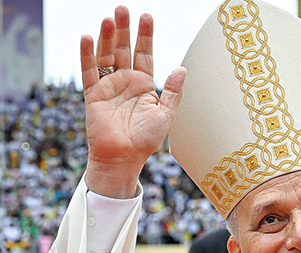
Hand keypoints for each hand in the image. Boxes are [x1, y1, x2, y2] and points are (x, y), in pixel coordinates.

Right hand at [81, 6, 185, 197]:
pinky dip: (87, 54)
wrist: (124, 158)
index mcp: (144, 85)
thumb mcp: (166, 114)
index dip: (145, 36)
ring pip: (106, 55)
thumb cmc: (146, 140)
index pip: (145, 54)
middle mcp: (125, 81)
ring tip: (110, 18)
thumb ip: (173, 92)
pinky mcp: (93, 94)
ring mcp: (108, 86)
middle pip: (124, 49)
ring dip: (107, 36)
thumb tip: (181, 69)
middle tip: (123, 8)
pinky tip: (87, 37)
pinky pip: (88, 71)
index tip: (147, 16)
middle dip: (125, 29)